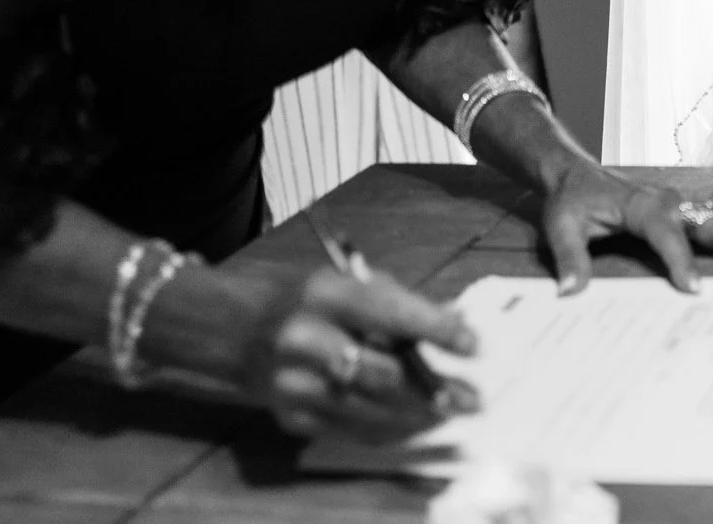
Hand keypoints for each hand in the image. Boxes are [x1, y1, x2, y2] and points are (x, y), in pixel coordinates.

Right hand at [217, 262, 479, 440]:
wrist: (239, 333)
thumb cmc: (308, 301)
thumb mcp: (348, 283)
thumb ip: (399, 301)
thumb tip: (456, 321)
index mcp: (324, 293)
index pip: (388, 312)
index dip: (435, 330)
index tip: (473, 345)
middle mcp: (304, 338)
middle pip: (379, 372)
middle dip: (433, 388)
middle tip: (472, 397)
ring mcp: (293, 383)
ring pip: (369, 408)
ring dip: (418, 414)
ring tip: (452, 412)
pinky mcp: (290, 417)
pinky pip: (351, 429)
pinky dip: (390, 427)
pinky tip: (416, 422)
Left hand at [536, 159, 712, 294]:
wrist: (573, 173)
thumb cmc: (569, 201)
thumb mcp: (560, 228)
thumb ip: (569, 259)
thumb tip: (569, 293)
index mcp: (640, 205)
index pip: (665, 234)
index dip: (679, 261)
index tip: (695, 289)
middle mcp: (668, 200)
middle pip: (711, 221)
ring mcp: (679, 202)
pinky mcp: (683, 206)